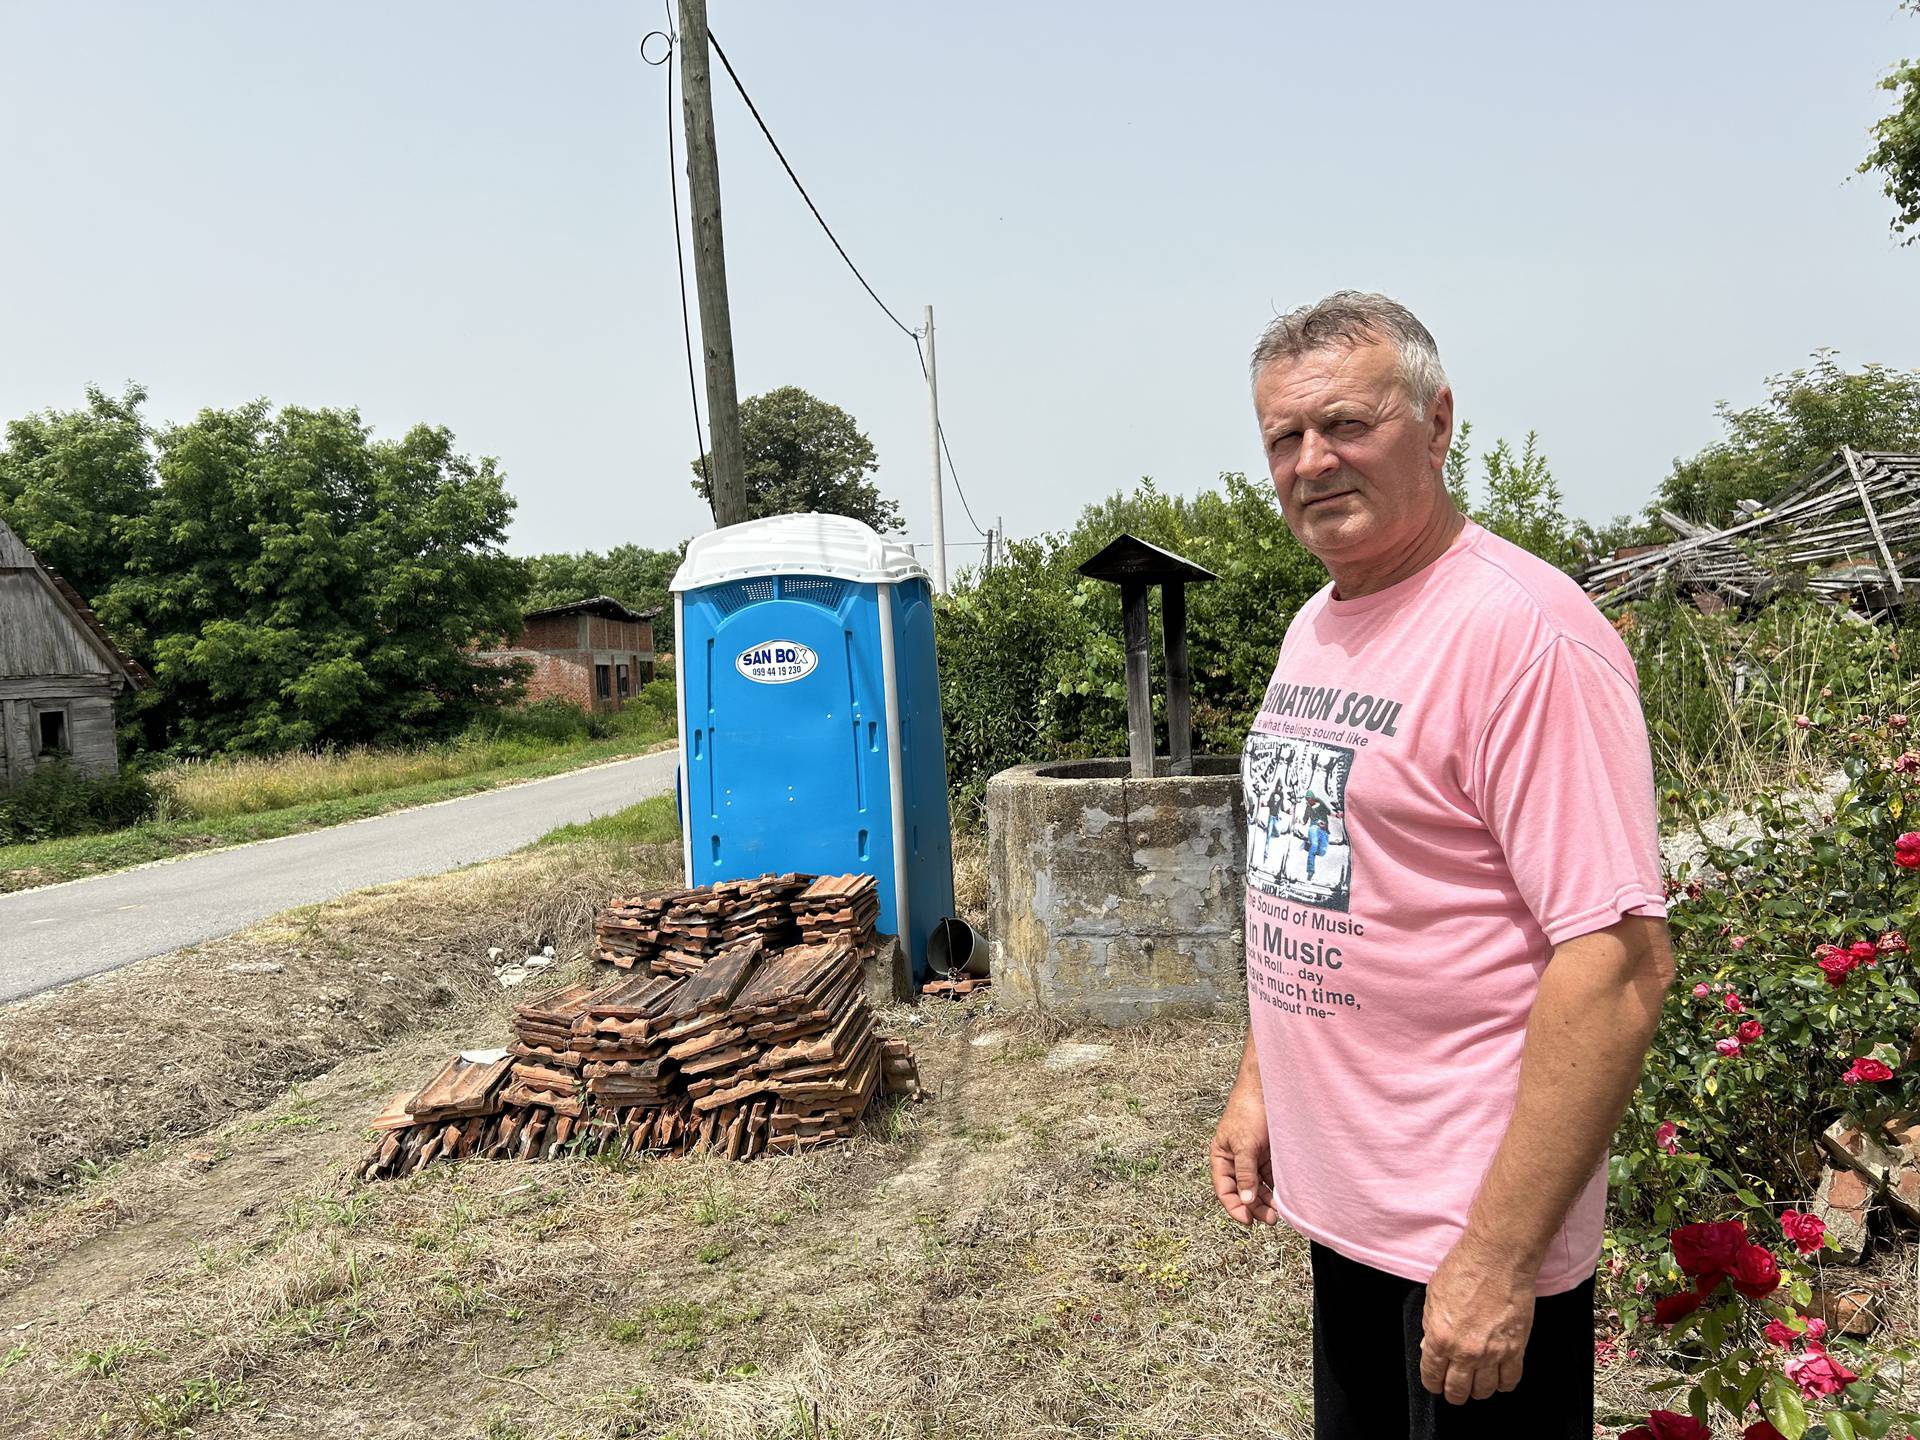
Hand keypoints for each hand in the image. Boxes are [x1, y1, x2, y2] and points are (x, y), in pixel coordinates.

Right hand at [1209, 1090, 1278, 1225]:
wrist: (1268, 1088)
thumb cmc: (1248, 1111)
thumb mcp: (1244, 1144)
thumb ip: (1245, 1173)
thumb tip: (1246, 1201)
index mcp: (1221, 1157)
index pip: (1224, 1189)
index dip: (1234, 1206)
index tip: (1248, 1221)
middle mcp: (1235, 1160)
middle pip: (1242, 1191)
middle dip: (1254, 1206)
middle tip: (1270, 1219)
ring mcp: (1252, 1158)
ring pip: (1258, 1186)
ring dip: (1266, 1200)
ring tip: (1278, 1212)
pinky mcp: (1268, 1154)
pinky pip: (1270, 1177)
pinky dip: (1275, 1188)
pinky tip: (1283, 1197)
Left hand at [1418, 1240, 1535, 1403]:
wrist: (1498, 1258)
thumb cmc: (1465, 1269)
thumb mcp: (1433, 1296)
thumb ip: (1431, 1326)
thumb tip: (1431, 1346)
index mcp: (1440, 1337)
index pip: (1432, 1375)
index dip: (1433, 1383)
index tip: (1435, 1384)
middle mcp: (1465, 1351)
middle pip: (1458, 1390)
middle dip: (1454, 1393)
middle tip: (1455, 1389)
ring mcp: (1492, 1352)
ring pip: (1484, 1391)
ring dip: (1478, 1390)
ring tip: (1476, 1384)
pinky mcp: (1516, 1349)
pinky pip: (1510, 1380)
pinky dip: (1503, 1384)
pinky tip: (1499, 1378)